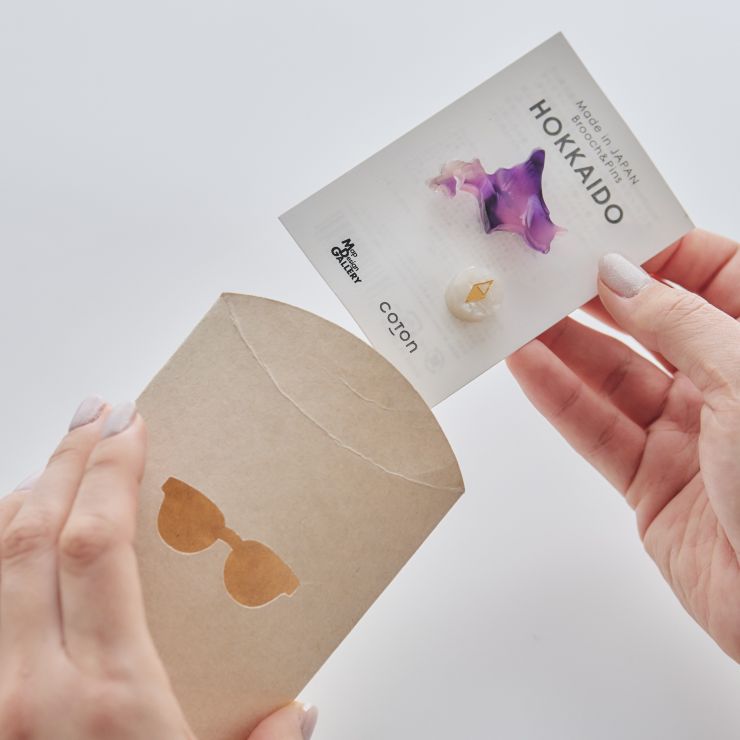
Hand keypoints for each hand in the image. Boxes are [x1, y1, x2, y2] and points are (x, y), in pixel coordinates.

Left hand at [0, 399, 317, 738]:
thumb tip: (293, 711)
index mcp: (111, 696)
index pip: (98, 542)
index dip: (112, 469)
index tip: (133, 424)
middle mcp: (32, 685)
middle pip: (35, 530)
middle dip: (71, 456)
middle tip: (103, 415)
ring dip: (25, 491)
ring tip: (65, 458)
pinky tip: (16, 527)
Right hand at [507, 229, 739, 659]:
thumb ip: (681, 322)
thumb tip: (621, 277)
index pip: (705, 272)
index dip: (650, 250)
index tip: (594, 233)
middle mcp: (728, 381)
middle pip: (649, 322)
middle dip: (594, 294)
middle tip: (538, 270)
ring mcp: (688, 432)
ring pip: (613, 375)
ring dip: (562, 343)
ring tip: (514, 311)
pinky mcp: (652, 481)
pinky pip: (596, 428)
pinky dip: (558, 396)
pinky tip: (524, 365)